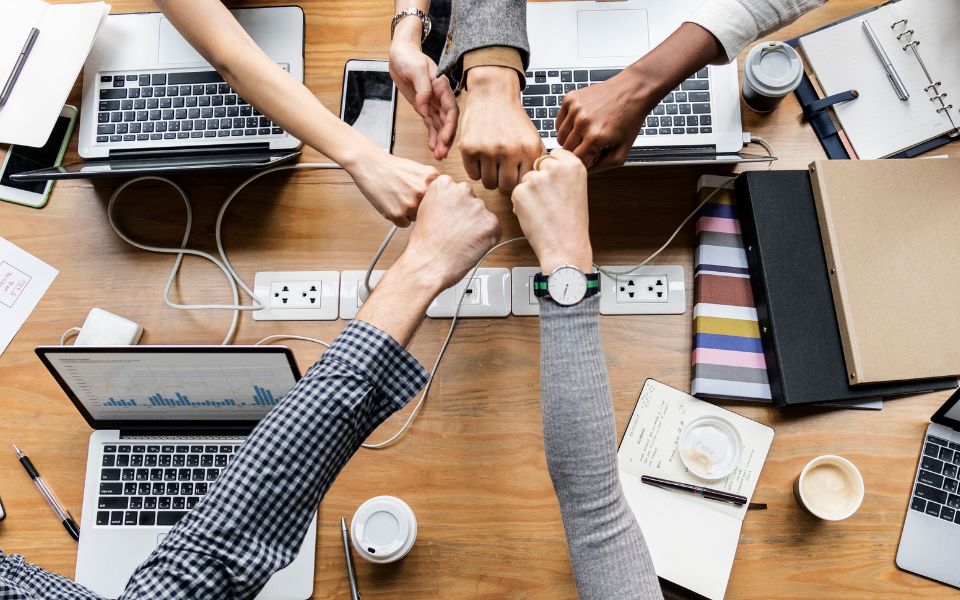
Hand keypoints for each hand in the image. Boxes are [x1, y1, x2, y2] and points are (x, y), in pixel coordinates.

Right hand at [347, 151, 438, 226]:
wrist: (371, 165)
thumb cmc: (393, 168)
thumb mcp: (420, 170)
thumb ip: (433, 185)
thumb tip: (444, 201)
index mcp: (432, 179)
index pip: (440, 200)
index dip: (431, 200)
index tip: (425, 199)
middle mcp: (423, 191)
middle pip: (429, 210)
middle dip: (420, 206)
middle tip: (407, 196)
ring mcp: (411, 204)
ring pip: (416, 218)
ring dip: (408, 213)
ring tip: (398, 198)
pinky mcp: (397, 214)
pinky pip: (404, 224)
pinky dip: (398, 218)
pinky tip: (392, 204)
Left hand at [389, 17, 457, 159]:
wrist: (400, 54)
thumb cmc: (409, 57)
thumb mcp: (416, 70)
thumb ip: (423, 89)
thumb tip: (424, 109)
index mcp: (442, 87)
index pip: (451, 109)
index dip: (450, 126)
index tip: (445, 139)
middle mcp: (440, 96)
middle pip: (447, 121)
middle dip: (446, 138)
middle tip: (442, 153)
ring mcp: (432, 103)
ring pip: (439, 125)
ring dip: (440, 140)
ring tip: (439, 156)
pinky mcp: (424, 106)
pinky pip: (430, 124)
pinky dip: (432, 136)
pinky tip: (433, 147)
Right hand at [401, 174, 501, 288]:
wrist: (429, 264)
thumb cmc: (424, 243)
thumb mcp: (425, 210)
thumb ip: (442, 200)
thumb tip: (455, 204)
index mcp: (444, 184)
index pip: (458, 190)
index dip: (454, 208)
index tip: (449, 218)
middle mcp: (463, 190)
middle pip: (472, 201)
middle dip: (467, 215)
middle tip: (455, 231)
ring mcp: (478, 206)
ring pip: (483, 216)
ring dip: (477, 227)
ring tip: (460, 241)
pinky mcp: (491, 223)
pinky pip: (494, 229)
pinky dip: (486, 239)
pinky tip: (470, 246)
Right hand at [459, 66, 543, 194]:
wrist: (493, 95)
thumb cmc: (513, 120)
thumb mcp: (533, 138)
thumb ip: (536, 162)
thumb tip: (535, 186)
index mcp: (528, 149)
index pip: (524, 184)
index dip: (518, 183)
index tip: (515, 177)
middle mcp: (509, 151)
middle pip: (505, 188)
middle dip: (503, 183)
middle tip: (501, 172)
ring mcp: (487, 150)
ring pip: (488, 184)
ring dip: (489, 177)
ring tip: (491, 163)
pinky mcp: (469, 149)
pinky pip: (473, 175)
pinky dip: (476, 170)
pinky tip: (481, 157)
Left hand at [511, 149, 591, 272]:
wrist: (565, 245)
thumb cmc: (572, 223)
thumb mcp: (576, 189)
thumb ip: (562, 174)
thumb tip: (544, 166)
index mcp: (573, 164)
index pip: (554, 155)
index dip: (552, 170)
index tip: (555, 182)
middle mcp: (555, 167)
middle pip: (538, 165)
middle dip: (539, 180)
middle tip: (549, 201)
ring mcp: (536, 179)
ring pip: (526, 179)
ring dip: (529, 193)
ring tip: (544, 211)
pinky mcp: (520, 191)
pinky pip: (516, 193)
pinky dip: (521, 204)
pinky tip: (535, 216)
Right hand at [556, 23, 724, 170]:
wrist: (632, 90)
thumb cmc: (630, 119)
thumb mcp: (623, 151)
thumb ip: (602, 166)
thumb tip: (585, 172)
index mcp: (596, 137)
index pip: (576, 161)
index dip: (584, 162)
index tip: (592, 157)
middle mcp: (583, 122)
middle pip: (566, 150)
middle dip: (578, 151)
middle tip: (592, 144)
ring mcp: (575, 109)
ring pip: (560, 136)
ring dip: (571, 139)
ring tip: (586, 133)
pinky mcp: (570, 99)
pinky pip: (559, 122)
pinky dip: (567, 126)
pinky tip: (581, 123)